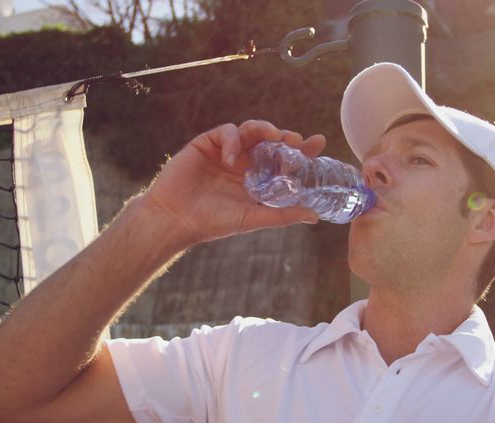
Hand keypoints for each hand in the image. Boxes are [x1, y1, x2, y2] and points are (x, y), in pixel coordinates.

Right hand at [143, 120, 326, 245]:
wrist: (176, 219)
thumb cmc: (213, 222)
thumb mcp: (253, 217)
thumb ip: (282, 214)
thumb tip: (315, 216)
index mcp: (256, 178)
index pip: (283, 159)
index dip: (301, 149)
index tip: (318, 143)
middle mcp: (244, 162)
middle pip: (269, 140)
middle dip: (284, 136)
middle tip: (296, 140)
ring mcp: (226, 151)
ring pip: (251, 130)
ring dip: (264, 130)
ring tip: (274, 137)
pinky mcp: (207, 144)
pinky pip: (226, 132)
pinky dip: (233, 141)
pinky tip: (232, 160)